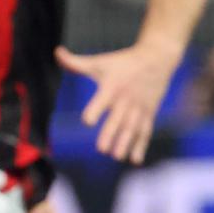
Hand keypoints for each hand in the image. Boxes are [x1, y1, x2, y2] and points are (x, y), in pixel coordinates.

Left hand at [55, 41, 180, 163]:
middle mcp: (125, 99)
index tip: (88, 120)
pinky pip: (145, 131)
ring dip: (125, 142)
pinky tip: (135, 160)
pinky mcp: (148, 113)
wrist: (156, 59)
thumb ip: (76, 62)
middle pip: (118, 118)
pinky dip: (141, 145)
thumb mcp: (100, 61)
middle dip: (111, 133)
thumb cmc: (123, 62)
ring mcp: (138, 107)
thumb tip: (57, 52)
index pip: (102, 100)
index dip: (95, 110)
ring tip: (116, 156)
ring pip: (132, 127)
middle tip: (101, 149)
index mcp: (112, 87)